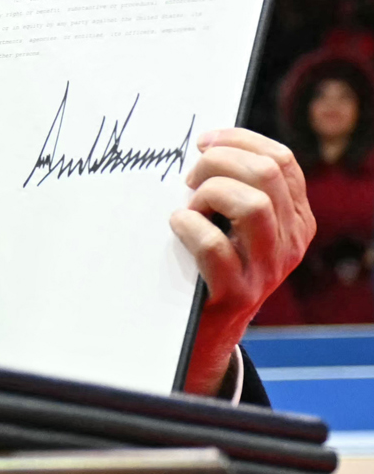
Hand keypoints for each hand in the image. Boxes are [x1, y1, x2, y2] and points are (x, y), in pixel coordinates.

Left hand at [173, 126, 314, 395]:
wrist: (206, 333)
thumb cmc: (211, 264)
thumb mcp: (237, 226)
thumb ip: (235, 189)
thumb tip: (204, 144)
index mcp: (295, 219)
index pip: (281, 161)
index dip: (239, 140)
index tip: (203, 141)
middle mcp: (290, 241)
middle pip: (267, 174)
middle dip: (219, 161)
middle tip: (189, 176)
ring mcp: (267, 269)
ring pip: (254, 205)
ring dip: (210, 193)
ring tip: (188, 206)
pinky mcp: (237, 294)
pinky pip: (216, 247)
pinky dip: (190, 227)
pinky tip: (177, 226)